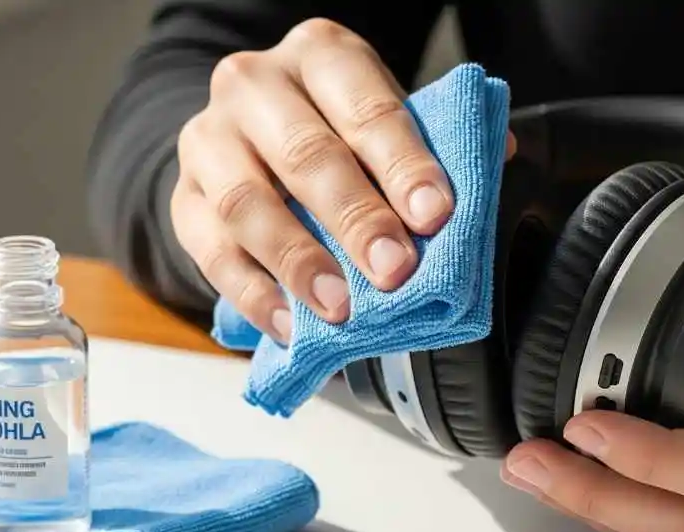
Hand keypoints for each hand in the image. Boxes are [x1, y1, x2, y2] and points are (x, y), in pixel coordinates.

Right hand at [171, 18, 515, 341]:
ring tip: (339, 308)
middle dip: (356, 218)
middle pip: (305, 154)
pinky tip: (287, 324)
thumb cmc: (337, 130)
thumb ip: (439, 139)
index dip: (404, 163)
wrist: (250, 135)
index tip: (435, 216)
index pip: (367, 107)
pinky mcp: (182, 198)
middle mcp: (255, 84)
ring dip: (297, 262)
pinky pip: (208, 250)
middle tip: (395, 270)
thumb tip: (501, 156)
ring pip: (246, 203)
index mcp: (321, 54)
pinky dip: (250, 293)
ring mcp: (209, 140)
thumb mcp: (387, 116)